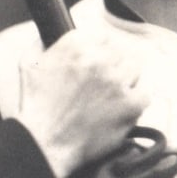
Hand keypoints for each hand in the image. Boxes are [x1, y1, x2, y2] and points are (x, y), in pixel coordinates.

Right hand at [16, 31, 148, 177]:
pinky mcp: (130, 104)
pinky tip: (127, 105)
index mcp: (76, 45)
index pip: (103, 36)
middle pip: (122, 50)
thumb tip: (50, 33)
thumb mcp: (29, 65)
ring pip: (136, 67)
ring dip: (128, 78)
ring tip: (116, 94)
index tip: (101, 63)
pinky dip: (139, 96)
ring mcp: (117, 81)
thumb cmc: (35, 108)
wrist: (45, 144)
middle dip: (116, 64)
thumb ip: (43, 43)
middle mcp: (98, 59)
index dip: (103, 50)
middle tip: (108, 82)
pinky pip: (147, 91)